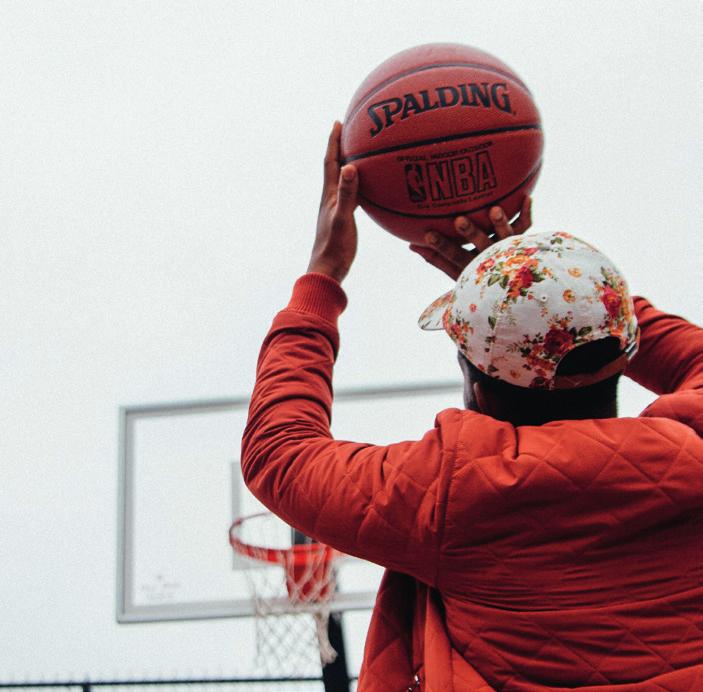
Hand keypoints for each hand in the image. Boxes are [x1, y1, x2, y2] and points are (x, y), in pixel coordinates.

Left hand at [307, 121, 358, 282]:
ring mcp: (336, 209)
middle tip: (349, 129)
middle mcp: (331, 199)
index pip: (330, 162)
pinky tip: (371, 187)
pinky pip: (354, 195)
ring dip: (350, 165)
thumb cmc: (334, 247)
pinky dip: (361, 186)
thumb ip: (347, 194)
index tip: (338, 122)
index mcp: (328, 195)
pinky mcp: (344, 220)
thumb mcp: (342, 219)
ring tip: (360, 152)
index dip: (333, 142)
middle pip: (336, 167)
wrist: (328, 270)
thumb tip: (350, 167)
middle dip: (341, 147)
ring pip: (344, 180)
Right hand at [409, 197, 532, 279]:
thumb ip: (435, 258)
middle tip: (459, 220)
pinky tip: (526, 197)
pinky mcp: (521, 242)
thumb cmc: (476, 276)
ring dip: (500, 223)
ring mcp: (508, 250)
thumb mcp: (455, 271)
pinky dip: (527, 214)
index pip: (453, 256)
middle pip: (481, 246)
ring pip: (506, 237)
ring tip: (495, 209)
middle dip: (470, 233)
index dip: (440, 246)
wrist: (510, 290)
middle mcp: (491, 259)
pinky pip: (525, 228)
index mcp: (472, 266)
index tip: (427, 234)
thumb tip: (411, 245)